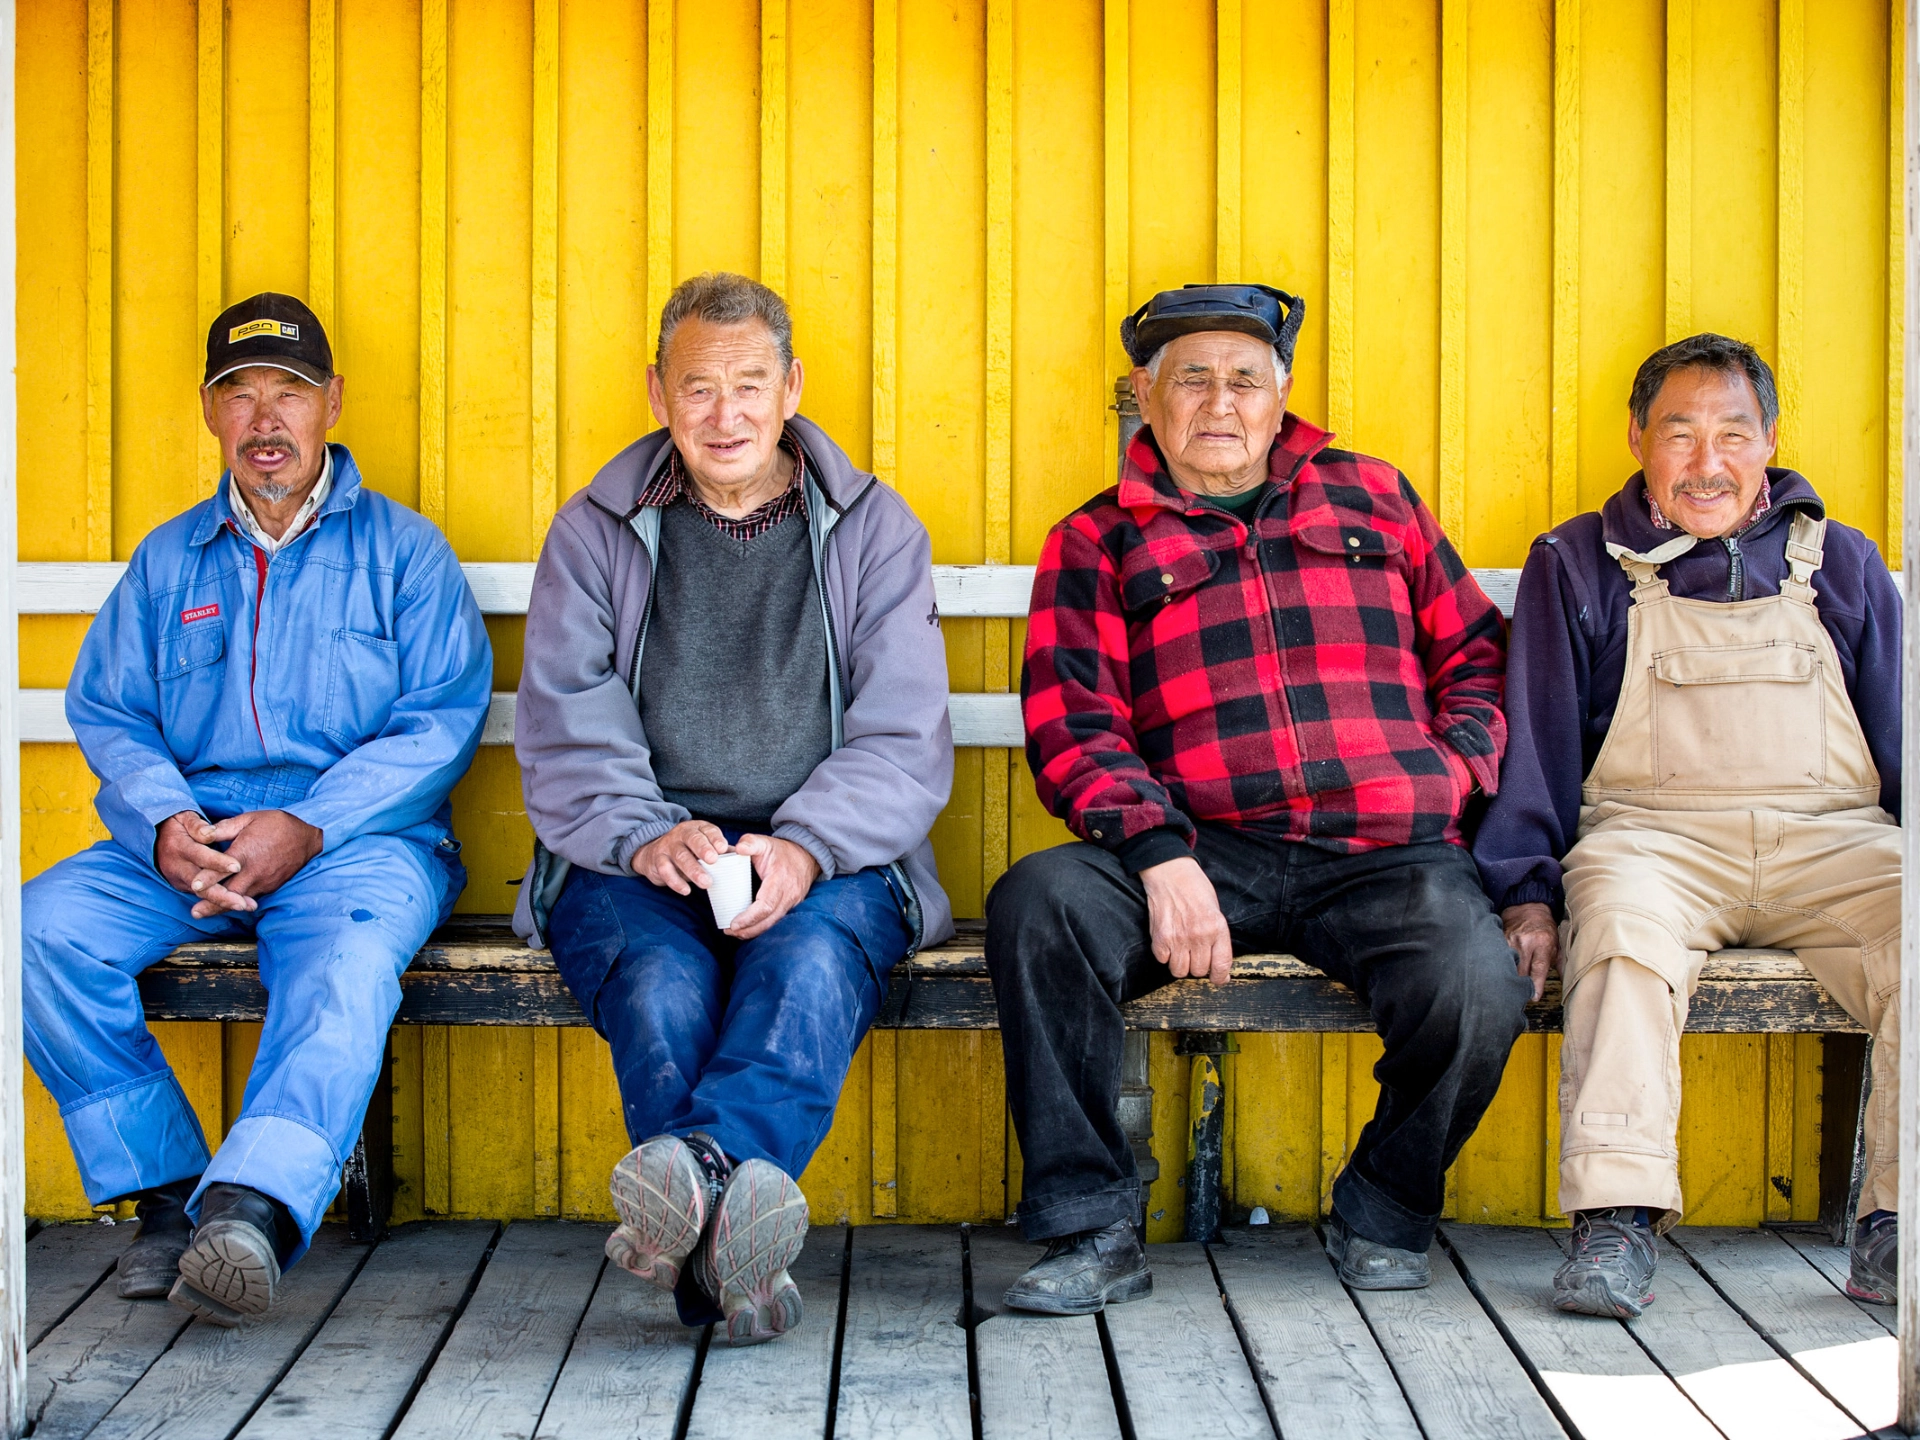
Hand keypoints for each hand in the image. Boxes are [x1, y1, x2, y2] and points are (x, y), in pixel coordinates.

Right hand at [155, 811, 241, 902]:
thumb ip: (197, 825)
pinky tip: (240, 904)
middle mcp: (177, 866)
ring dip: (223, 902)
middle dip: (222, 896)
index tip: (238, 866)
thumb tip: (209, 833)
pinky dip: (219, 902)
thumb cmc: (177, 824)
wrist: (154, 836)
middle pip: (200, 885)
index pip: (200, 856)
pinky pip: (202, 895)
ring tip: (246, 906)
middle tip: (242, 903)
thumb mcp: (185, 818)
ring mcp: (178, 879)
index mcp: (179, 846)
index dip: (218, 862)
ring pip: (201, 894)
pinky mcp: (182, 886)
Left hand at [184, 810, 323, 917]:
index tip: (194, 886)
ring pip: (239, 899)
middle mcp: (253, 871)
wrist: (308, 838)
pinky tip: (228, 904)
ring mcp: (263, 881)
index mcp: (245, 853)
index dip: (207, 879)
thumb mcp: (250, 818)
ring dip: (222, 907)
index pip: (222, 869)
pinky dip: (238, 901)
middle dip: (211, 904)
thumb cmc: (277, 825)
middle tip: (195, 912)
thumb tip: (203, 834)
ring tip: (204, 913)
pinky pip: (251, 896)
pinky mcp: (270, 887)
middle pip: (229, 893)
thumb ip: (224, 827)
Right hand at [631, 820, 729, 893]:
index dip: (715, 838)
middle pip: (693, 839)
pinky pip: (665, 870)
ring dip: (693, 870)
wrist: (654, 853)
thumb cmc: (687, 851)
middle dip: (703, 849)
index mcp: (697, 829)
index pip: (707, 830)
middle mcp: (681, 834)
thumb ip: (720, 850)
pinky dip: (676, 881)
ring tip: (706, 883)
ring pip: (680, 856)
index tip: (723, 848)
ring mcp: (668, 846)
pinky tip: (686, 890)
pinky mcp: (658, 861)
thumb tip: (742, 855)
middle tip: (714, 860)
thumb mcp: (703, 846)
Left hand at [723, 834, 820, 939]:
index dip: (749, 918)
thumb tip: (737, 848)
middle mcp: (789, 895)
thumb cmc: (782, 851)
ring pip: (773, 923)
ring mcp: (793, 902)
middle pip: (769, 920)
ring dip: (754, 931)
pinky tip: (749, 929)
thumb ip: (750, 842)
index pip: (765, 905)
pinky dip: (763, 927)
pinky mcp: (792, 906)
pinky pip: (777, 921)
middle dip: (748, 929)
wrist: (807, 855)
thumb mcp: (765, 842)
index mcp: (779, 880)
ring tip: (736, 933)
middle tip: (729, 931)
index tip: (733, 924)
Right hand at [1140, 855, 1231, 987]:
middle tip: (1195, 954)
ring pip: (1179, 971)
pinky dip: (1165, 955)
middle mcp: (1199, 936)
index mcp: (1217, 928)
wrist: (1170, 872)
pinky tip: (1169, 942)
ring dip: (1181, 964)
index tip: (1218, 978)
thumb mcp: (1215, 910)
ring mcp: (1178, 938)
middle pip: (1199, 971)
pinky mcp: (1160, 938)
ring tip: (1181, 951)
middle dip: (1198, 966)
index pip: (1221, 965)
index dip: (1220, 977)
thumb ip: (1217, 936)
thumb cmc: (1194, 887)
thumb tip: (1218, 962)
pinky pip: (1163, 960)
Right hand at [1502, 902, 1559, 1001]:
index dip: (1536, 985)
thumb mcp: (1557, 945)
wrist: (1527, 908)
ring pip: (1507, 965)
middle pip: (1520, 971)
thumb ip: (1560, 965)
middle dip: (1521, 985)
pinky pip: (1499, 957)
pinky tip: (1500, 973)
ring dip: (1509, 977)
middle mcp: (1525, 941)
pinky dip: (1500, 966)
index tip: (1534, 997)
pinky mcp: (1500, 938)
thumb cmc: (1545, 929)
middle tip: (1522, 996)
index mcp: (1543, 943)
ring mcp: (1510, 939)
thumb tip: (1569, 986)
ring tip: (1509, 988)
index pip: (1538, 969)